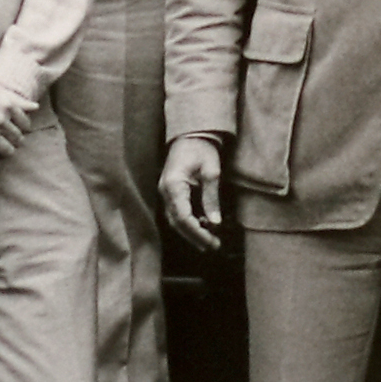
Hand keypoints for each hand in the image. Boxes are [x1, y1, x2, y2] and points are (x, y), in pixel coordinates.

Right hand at [0, 70, 35, 162]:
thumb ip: (16, 99)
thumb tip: (35, 106)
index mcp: (8, 105)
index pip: (25, 124)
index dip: (21, 129)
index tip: (13, 131)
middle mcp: (1, 119)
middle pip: (17, 138)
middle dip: (13, 141)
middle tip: (6, 143)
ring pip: (7, 150)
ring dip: (4, 152)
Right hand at [160, 134, 226, 252]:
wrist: (191, 135)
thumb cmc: (202, 149)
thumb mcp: (211, 172)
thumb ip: (211, 197)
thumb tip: (215, 223)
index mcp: (173, 185)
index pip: (182, 217)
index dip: (197, 232)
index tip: (211, 241)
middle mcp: (165, 191)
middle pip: (177, 222)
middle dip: (194, 236)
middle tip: (213, 246)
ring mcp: (165, 192)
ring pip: (175, 220)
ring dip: (191, 232)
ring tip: (210, 242)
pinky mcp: (170, 192)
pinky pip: (177, 212)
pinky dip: (189, 222)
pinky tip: (203, 227)